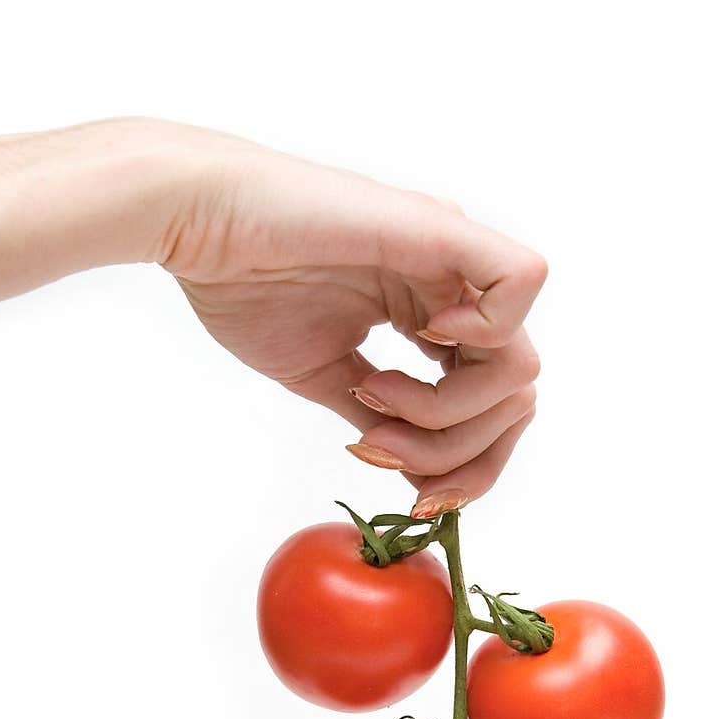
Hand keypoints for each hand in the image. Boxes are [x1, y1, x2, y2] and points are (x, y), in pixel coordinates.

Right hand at [166, 132, 545, 512]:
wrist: (197, 225)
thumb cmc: (242, 285)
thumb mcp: (323, 374)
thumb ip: (379, 419)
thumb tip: (417, 477)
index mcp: (427, 314)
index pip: (490, 408)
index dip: (464, 466)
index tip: (411, 492)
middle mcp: (451, 288)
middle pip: (514, 399)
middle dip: (459, 455)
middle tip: (382, 448)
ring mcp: (451, 257)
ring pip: (520, 366)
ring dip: (449, 413)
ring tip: (372, 394)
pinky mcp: (439, 230)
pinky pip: (521, 282)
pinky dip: (486, 337)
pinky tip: (422, 341)